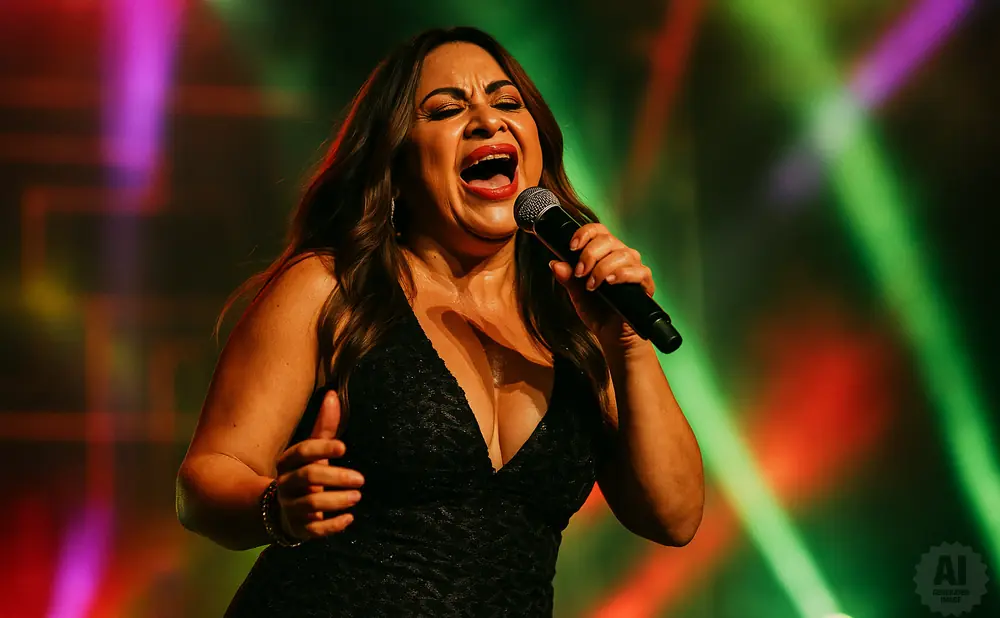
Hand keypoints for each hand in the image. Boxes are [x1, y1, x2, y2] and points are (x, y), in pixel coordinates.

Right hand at [274, 390, 363, 540]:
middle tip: (361, 479)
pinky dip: (332, 525)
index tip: (344, 448)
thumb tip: (332, 394)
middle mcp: (285, 485)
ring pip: (312, 504)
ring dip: (337, 500)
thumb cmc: (305, 474)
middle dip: (335, 477)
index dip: (322, 448)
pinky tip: (349, 519)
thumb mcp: (313, 453)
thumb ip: (324, 428)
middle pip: (308, 477)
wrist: (281, 511)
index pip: (302, 452)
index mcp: (287, 463)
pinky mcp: (299, 529)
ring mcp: (290, 508)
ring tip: (357, 496)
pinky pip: (314, 530)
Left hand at [548, 223, 654, 349]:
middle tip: (580, 274)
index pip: (598, 231)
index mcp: (605, 253)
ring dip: (602, 268)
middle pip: (608, 240)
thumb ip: (567, 278)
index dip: (585, 233)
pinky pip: (639, 271)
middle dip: (589, 255)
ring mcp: (635, 268)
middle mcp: (621, 256)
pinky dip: (623, 275)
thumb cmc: (597, 311)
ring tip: (592, 286)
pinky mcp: (645, 284)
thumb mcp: (576, 294)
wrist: (611, 335)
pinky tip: (611, 283)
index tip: (572, 247)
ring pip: (622, 254)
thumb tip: (554, 263)